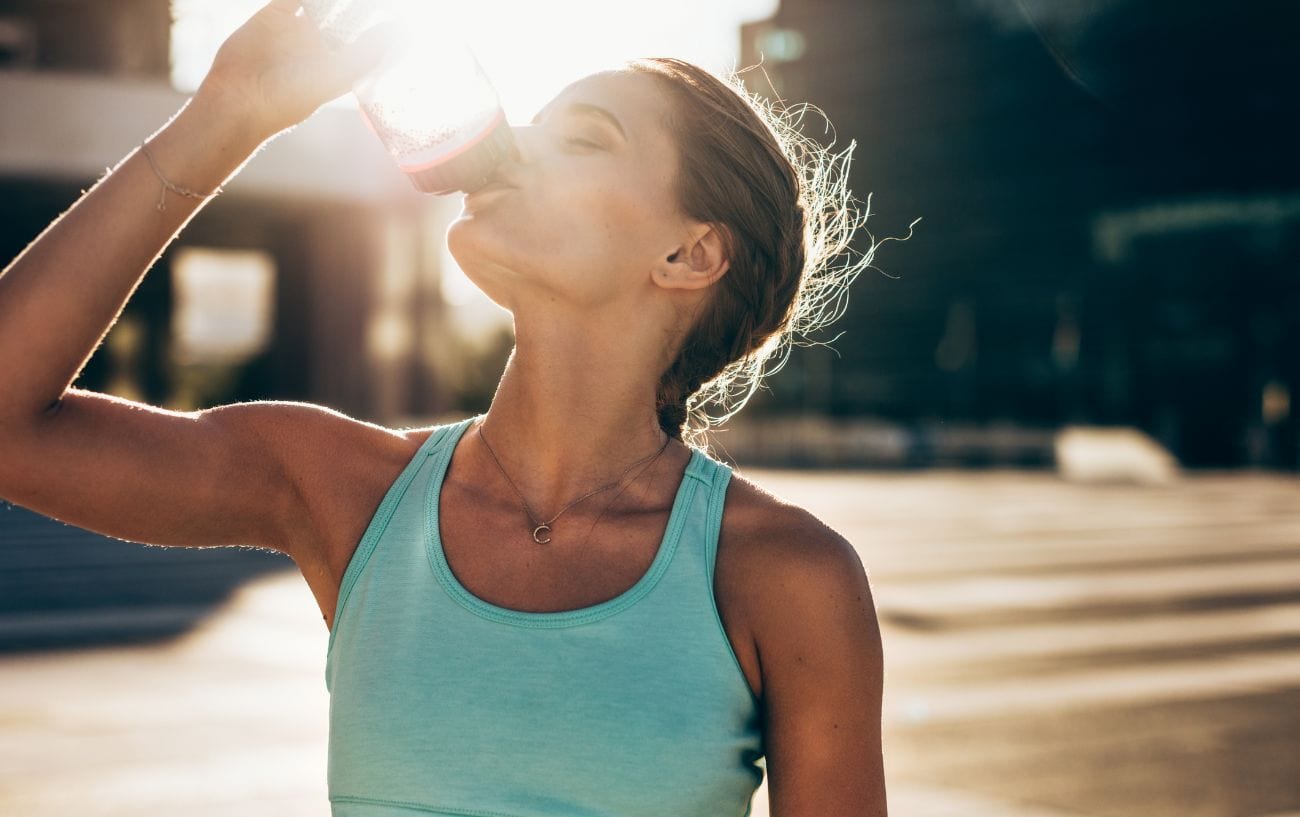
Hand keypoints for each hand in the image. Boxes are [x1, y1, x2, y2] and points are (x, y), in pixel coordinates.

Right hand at [193, 0, 394, 144]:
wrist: (240, 99)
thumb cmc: (290, 99)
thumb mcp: (334, 78)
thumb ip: (366, 55)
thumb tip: (398, 31)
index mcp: (339, 62)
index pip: (365, 35)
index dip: (378, 22)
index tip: (400, 10)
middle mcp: (320, 44)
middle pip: (345, 13)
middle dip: (357, 6)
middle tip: (374, 1)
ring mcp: (298, 28)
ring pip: (321, 2)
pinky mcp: (274, 15)